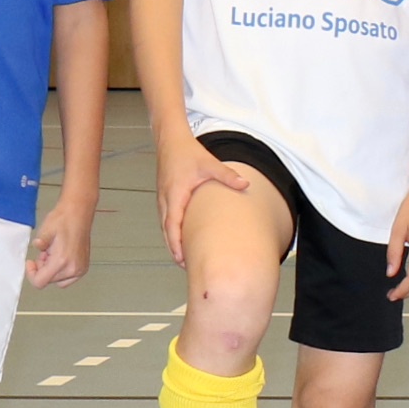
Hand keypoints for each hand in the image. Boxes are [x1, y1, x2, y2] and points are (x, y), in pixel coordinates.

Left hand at [26, 188, 94, 286]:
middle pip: (49, 281)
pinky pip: (68, 277)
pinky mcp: (84, 266)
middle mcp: (73, 268)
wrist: (78, 212)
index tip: (30, 263)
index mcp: (62, 261)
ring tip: (53, 253)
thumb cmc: (64, 219)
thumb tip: (37, 247)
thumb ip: (39, 243)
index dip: (31, 274)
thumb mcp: (45, 230)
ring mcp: (80, 268)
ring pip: (58, 280)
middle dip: (43, 269)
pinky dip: (61, 270)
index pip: (40, 282)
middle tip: (44, 253)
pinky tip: (60, 256)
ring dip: (52, 270)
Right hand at [152, 132, 249, 267]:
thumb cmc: (188, 153)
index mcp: (175, 195)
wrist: (171, 141)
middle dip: (174, 249)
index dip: (176, 245)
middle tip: (185, 265)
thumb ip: (228, 176)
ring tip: (184, 258)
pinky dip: (171, 233)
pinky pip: (166, 220)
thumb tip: (245, 185)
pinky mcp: (165, 198)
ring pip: (165, 227)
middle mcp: (166, 200)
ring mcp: (163, 200)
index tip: (181, 259)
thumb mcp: (210, 164)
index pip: (172, 226)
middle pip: (166, 232)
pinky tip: (181, 239)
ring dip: (172, 242)